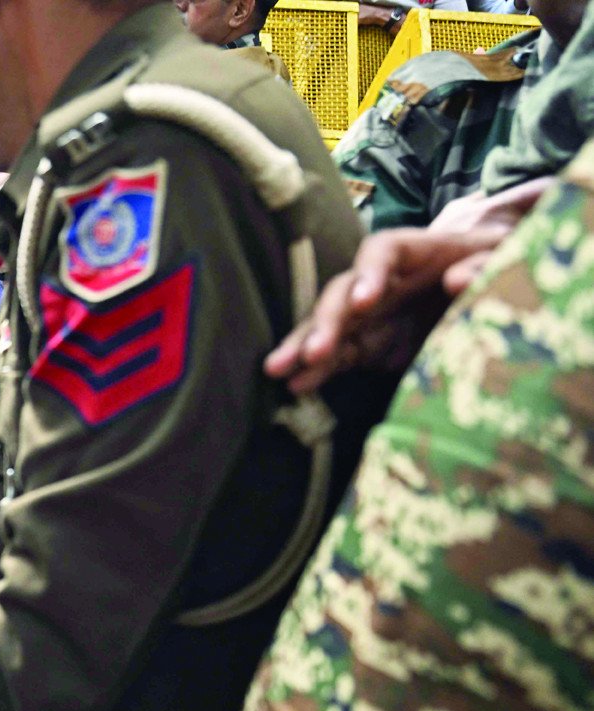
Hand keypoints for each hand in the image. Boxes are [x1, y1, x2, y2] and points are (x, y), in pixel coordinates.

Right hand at [264, 219, 517, 395]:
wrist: (497, 288)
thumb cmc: (502, 265)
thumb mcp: (507, 259)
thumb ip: (485, 266)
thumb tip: (457, 278)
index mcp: (417, 252)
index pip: (384, 251)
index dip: (370, 272)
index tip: (365, 301)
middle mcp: (383, 280)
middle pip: (344, 292)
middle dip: (326, 320)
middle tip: (313, 350)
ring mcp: (370, 314)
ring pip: (329, 325)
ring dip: (304, 346)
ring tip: (277, 370)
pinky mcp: (368, 345)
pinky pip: (336, 356)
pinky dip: (317, 371)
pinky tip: (295, 386)